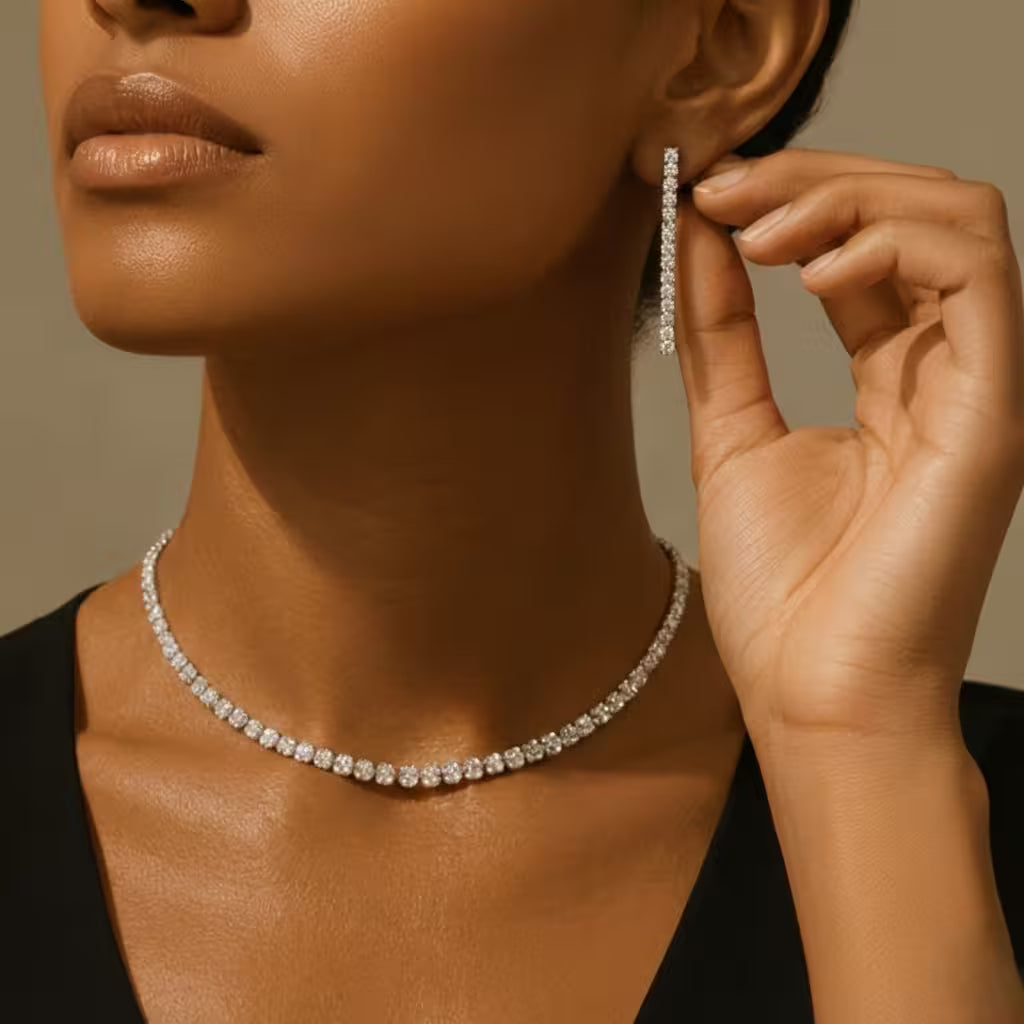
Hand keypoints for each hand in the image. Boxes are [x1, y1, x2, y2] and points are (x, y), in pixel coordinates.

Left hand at [672, 146, 1023, 743]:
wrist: (815, 696)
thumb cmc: (784, 593)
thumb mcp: (731, 435)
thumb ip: (723, 336)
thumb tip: (702, 237)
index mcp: (892, 380)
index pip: (863, 248)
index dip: (790, 199)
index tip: (703, 190)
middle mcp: (946, 372)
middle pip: (914, 213)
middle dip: (813, 179)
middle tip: (721, 185)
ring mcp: (979, 387)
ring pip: (959, 220)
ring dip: (849, 198)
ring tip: (754, 230)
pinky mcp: (995, 413)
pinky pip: (977, 277)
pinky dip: (891, 245)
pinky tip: (806, 273)